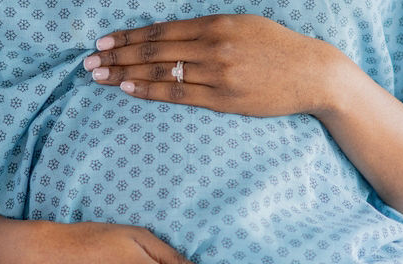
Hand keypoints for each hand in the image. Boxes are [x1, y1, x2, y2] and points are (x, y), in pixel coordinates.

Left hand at [84, 14, 356, 117]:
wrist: (313, 73)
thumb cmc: (276, 47)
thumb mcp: (242, 24)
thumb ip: (207, 28)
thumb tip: (169, 35)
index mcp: (216, 24)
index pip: (160, 31)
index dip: (128, 37)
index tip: (103, 42)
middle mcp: (213, 46)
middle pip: (154, 51)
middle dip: (118, 56)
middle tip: (89, 62)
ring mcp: (217, 74)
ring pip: (160, 73)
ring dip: (125, 75)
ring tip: (100, 77)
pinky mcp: (224, 99)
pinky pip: (178, 94)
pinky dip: (150, 91)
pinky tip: (128, 89)